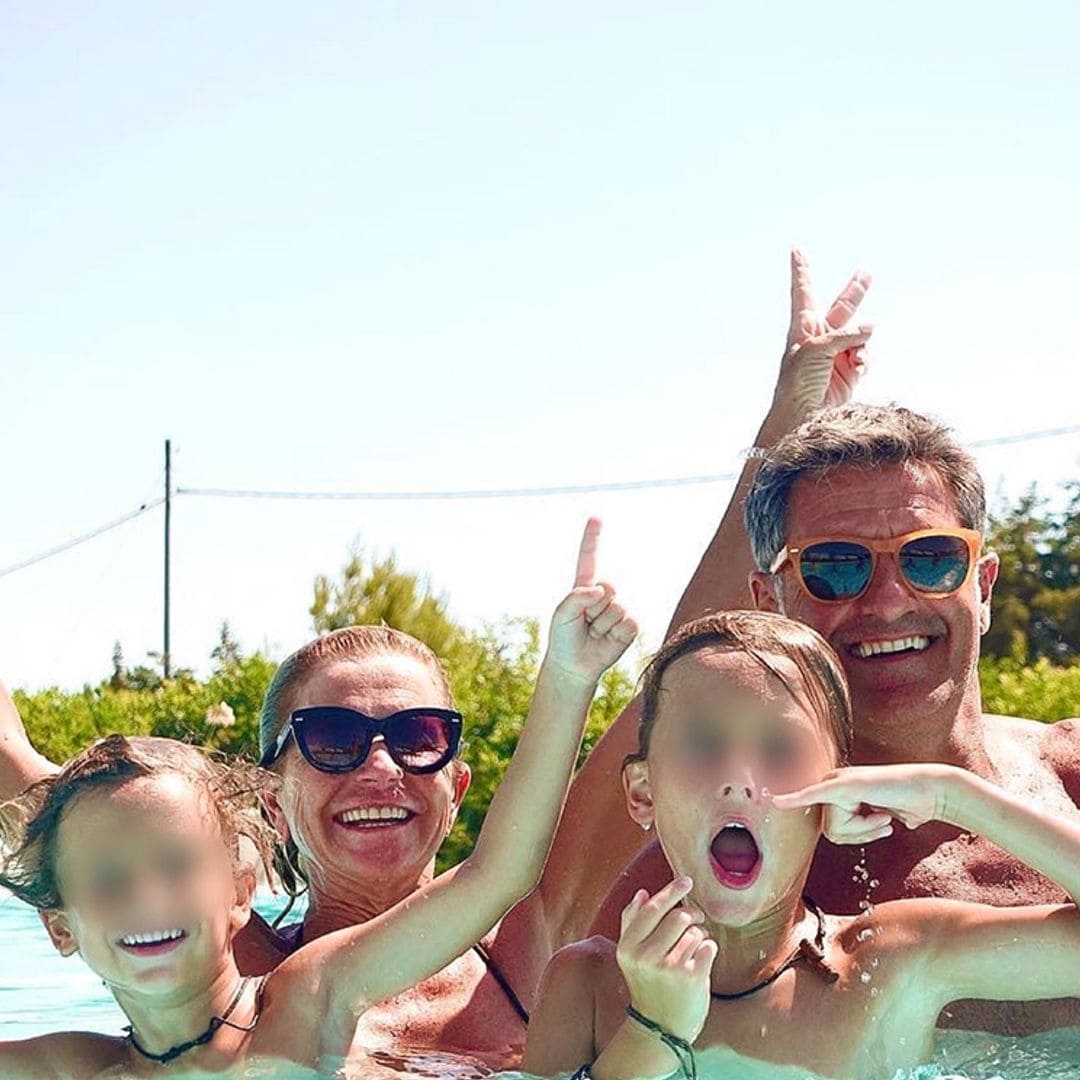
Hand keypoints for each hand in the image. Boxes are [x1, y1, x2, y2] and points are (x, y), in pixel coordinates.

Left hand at [545, 518, 637, 684]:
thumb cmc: (564, 638)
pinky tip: (606, 640)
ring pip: (617, 607)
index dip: (592, 538)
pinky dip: (616, 633)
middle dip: (594, 606)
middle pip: (608, 586)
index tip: (595, 518)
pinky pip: (629, 623)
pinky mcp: (630, 627)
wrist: (574, 666)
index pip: (589, 559)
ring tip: (593, 633)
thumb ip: (577, 597)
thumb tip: (602, 591)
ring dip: (602, 624)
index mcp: (583, 587)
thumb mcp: (561, 615)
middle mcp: (602, 595)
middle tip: (585, 622)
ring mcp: (617, 610)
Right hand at [615, 876, 716, 1044]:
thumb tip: (641, 893)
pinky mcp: (692, 977)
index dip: (671, 891)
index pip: (652, 908)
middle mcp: (646, 955)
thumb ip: (631, 922)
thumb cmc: (647, 985)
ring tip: (693, 949)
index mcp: (628, 947)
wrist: (660, 1028)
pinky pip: (708, 946)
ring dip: (699, 935)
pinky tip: (700, 962)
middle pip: (679, 916)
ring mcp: (670, 967)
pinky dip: (708, 949)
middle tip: (696, 919)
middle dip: (692, 914)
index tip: (686, 881)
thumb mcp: (630, 956)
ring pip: (695, 931)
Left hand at [771, 249, 872, 425]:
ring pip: (859, 334)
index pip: (803, 291)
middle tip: (865, 272)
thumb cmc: (797, 381)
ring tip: (854, 355)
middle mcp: (820, 338)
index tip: (796, 249)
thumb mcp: (817, 349)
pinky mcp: (848, 372)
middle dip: (854, 291)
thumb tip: (872, 328)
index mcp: (802, 327)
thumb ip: (845, 334)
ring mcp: (836, 355)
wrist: (801, 416)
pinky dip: (864, 359)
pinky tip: (857, 366)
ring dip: (861, 340)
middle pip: (841, 308)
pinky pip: (865, 357)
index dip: (801, 270)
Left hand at [772, 764, 954, 844]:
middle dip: (862, 834)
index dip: (852, 832)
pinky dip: (793, 800)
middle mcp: (832, 783)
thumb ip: (872, 824)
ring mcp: (837, 782)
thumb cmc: (912, 804)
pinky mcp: (843, 785)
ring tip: (885, 811)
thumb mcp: (886, 820)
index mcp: (836, 792)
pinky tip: (773, 801)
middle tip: (884, 819)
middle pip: (833, 833)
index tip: (801, 817)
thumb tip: (892, 823)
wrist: (931, 791)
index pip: (833, 830)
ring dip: (867, 828)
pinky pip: (812, 796)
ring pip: (839, 829)